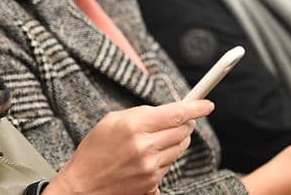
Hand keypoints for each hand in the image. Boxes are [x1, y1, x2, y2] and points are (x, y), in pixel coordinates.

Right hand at [46, 100, 213, 194]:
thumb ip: (141, 113)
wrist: (83, 186)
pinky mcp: (152, 183)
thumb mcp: (112, 120)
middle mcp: (145, 147)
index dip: (196, 108)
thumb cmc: (95, 150)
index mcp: (134, 126)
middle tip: (179, 120)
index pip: (176, 114)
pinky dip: (164, 158)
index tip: (207, 104)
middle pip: (183, 131)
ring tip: (155, 140)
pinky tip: (146, 158)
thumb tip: (167, 111)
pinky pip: (169, 165)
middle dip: (185, 124)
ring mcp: (150, 168)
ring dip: (175, 141)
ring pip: (180, 148)